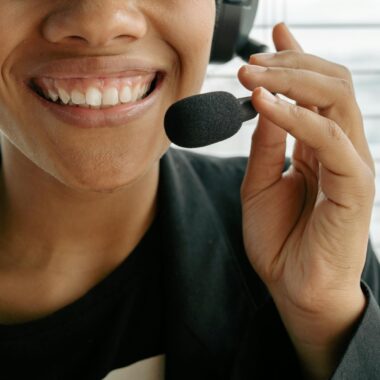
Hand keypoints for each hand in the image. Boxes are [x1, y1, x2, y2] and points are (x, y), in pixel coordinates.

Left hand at [238, 23, 374, 378]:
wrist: (293, 285)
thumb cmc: (279, 239)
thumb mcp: (259, 184)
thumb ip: (265, 144)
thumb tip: (264, 103)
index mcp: (318, 147)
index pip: (315, 90)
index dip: (295, 59)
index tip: (271, 37)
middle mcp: (340, 148)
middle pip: (329, 84)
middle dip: (289, 65)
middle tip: (251, 61)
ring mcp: (351, 164)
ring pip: (334, 100)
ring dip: (291, 81)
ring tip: (252, 74)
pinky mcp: (355, 185)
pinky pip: (330, 138)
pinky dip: (297, 117)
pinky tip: (266, 104)